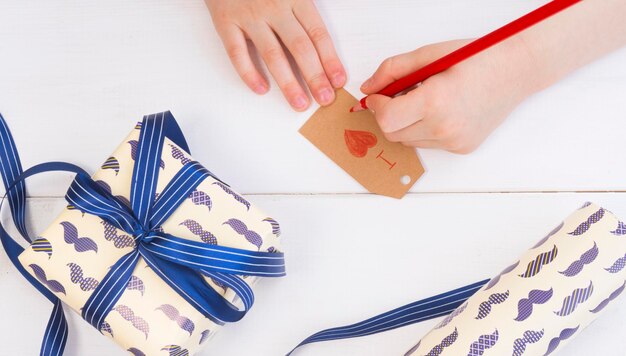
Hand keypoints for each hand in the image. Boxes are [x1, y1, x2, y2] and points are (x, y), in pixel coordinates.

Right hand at [206, 0, 345, 110]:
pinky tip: (261, 89)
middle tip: (325, 99)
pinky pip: (237, 52)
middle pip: (300, 47)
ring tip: (299, 103)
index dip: (330, 59)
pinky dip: (249, 73)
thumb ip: (306, 10)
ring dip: (288, 82)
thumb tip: (324, 40)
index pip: (317, 33)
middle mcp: (274, 7)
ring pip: (272, 54)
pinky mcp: (225, 21)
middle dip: (315, 76)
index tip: (338, 80)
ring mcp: (249, 16)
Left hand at [361, 38, 535, 153]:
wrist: (516, 71)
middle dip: (388, 115)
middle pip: (393, 134)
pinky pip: (428, 143)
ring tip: (425, 100)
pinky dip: (424, 129)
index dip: (376, 106)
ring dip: (406, 123)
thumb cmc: (475, 57)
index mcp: (435, 101)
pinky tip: (442, 110)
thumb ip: (392, 70)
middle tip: (400, 95)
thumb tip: (368, 89)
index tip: (379, 96)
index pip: (386, 119)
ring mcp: (454, 142)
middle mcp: (445, 128)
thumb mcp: (429, 55)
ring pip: (408, 141)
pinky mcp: (462, 148)